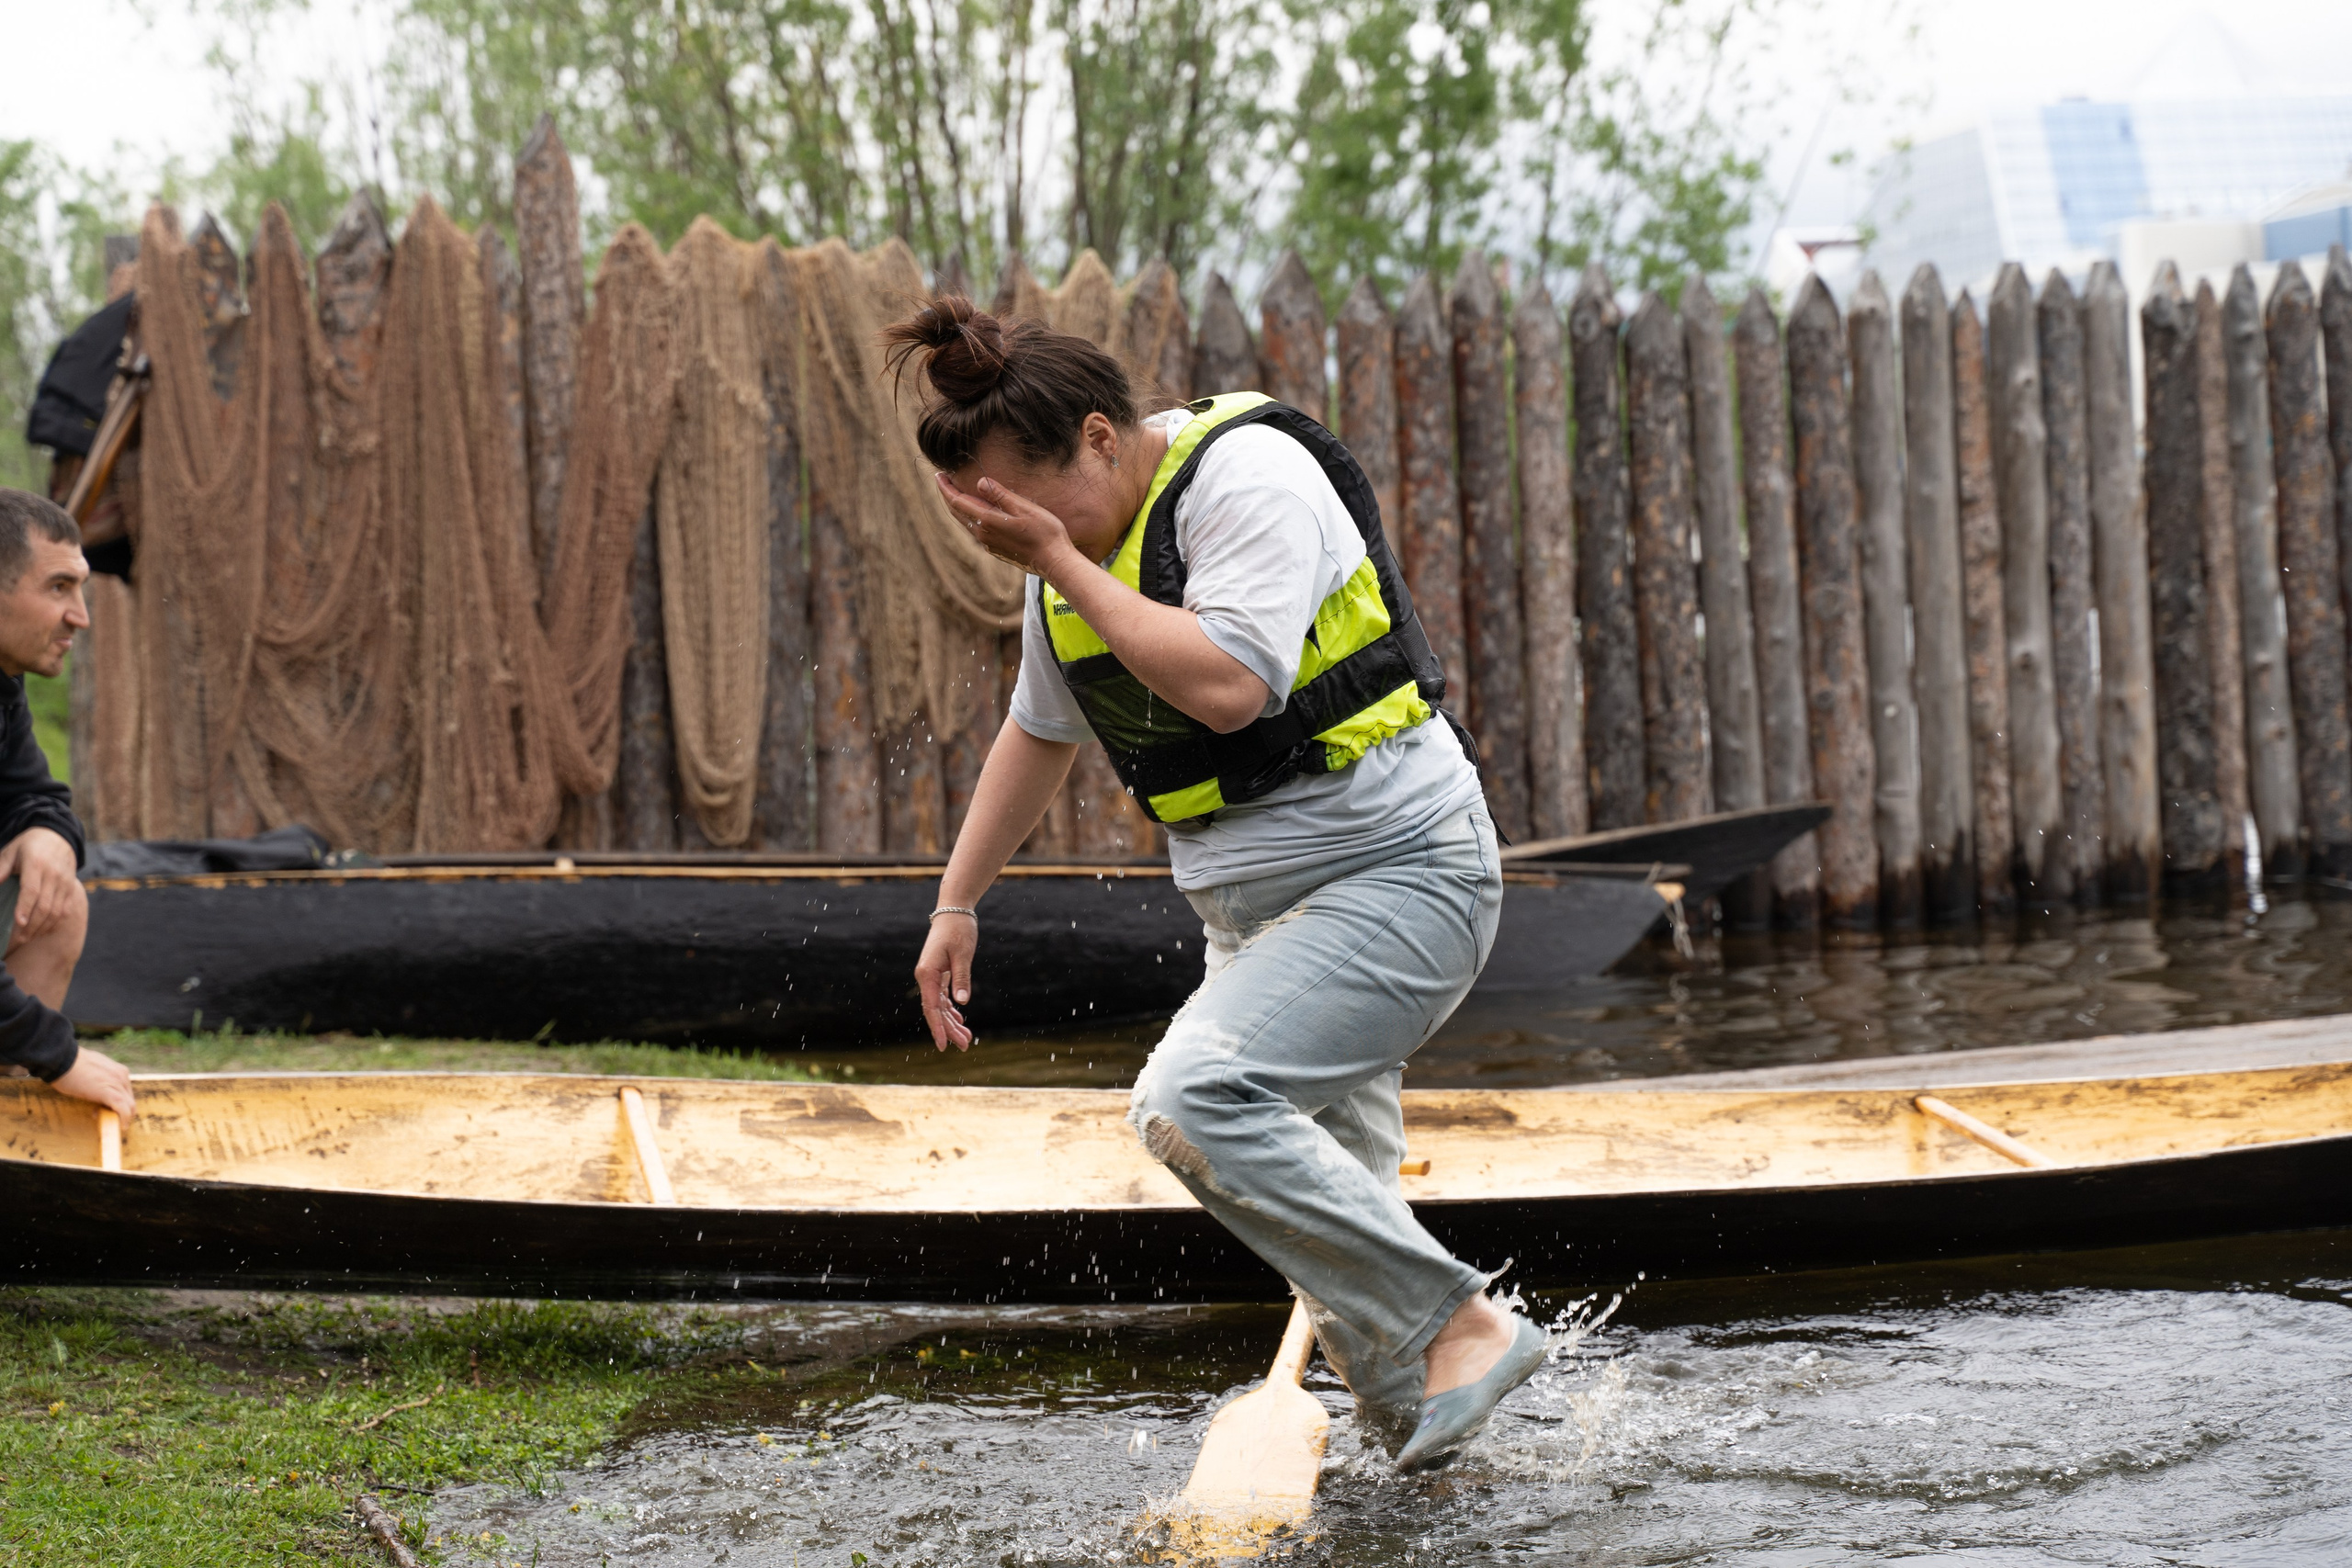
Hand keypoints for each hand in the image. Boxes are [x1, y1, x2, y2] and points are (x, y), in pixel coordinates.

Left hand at [0, 827, 78, 942]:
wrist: (57, 837)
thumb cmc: (27, 847)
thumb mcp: (9, 853)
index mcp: (36, 864)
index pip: (32, 889)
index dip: (25, 907)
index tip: (19, 922)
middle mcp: (54, 874)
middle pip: (45, 905)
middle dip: (31, 926)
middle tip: (18, 940)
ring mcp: (65, 883)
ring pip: (56, 911)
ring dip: (41, 928)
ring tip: (27, 938)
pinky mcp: (71, 889)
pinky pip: (64, 911)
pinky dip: (53, 924)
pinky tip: (40, 931)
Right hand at [50, 1044, 132, 1121]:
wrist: (62, 1060)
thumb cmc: (69, 1065)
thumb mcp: (91, 1070)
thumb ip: (99, 1078)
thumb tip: (95, 1088)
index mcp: (118, 1070)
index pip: (125, 1091)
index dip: (119, 1102)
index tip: (104, 1107)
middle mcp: (122, 1076)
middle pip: (129, 1099)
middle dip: (121, 1111)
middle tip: (106, 1117)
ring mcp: (118, 1084)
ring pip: (130, 1106)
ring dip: (122, 1117)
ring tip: (110, 1122)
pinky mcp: (110, 1093)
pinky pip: (123, 1110)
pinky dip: (123, 1120)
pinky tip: (120, 1126)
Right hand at [915, 912, 977, 1051]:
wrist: (953, 910)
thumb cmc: (958, 929)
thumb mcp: (963, 954)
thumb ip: (961, 978)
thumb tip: (961, 1003)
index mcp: (927, 973)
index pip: (931, 1008)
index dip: (937, 1028)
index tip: (942, 1046)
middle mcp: (925, 977)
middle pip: (935, 1010)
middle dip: (949, 1029)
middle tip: (964, 1046)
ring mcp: (931, 975)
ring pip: (939, 1005)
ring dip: (951, 1022)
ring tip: (965, 1039)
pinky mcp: (939, 972)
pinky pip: (942, 996)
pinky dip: (951, 1009)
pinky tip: (959, 1020)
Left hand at [935, 473, 1076, 575]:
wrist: (1054, 561)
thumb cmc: (1044, 532)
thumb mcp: (1023, 507)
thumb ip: (1000, 495)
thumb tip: (979, 482)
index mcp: (987, 521)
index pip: (957, 501)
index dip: (946, 488)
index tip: (939, 475)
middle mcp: (983, 534)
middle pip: (957, 512)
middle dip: (947, 495)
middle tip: (943, 480)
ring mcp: (989, 544)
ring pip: (965, 522)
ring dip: (957, 507)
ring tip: (955, 493)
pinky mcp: (996, 549)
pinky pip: (976, 530)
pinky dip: (969, 517)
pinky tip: (975, 512)